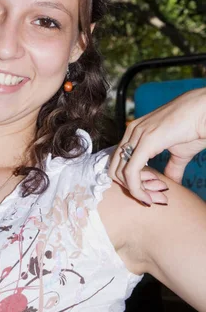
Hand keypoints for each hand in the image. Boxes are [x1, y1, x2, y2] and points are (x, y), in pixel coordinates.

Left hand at [108, 87, 205, 205]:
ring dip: (136, 192)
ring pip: (120, 172)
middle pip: (115, 168)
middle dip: (130, 189)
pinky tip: (148, 197)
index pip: (119, 162)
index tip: (148, 193)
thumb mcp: (179, 153)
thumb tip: (171, 184)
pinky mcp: (146, 141)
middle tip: (150, 199)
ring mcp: (137, 134)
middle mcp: (131, 131)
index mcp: (135, 132)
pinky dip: (136, 189)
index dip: (130, 182)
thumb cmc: (194, 128)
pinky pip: (131, 172)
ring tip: (154, 198)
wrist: (204, 112)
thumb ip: (171, 168)